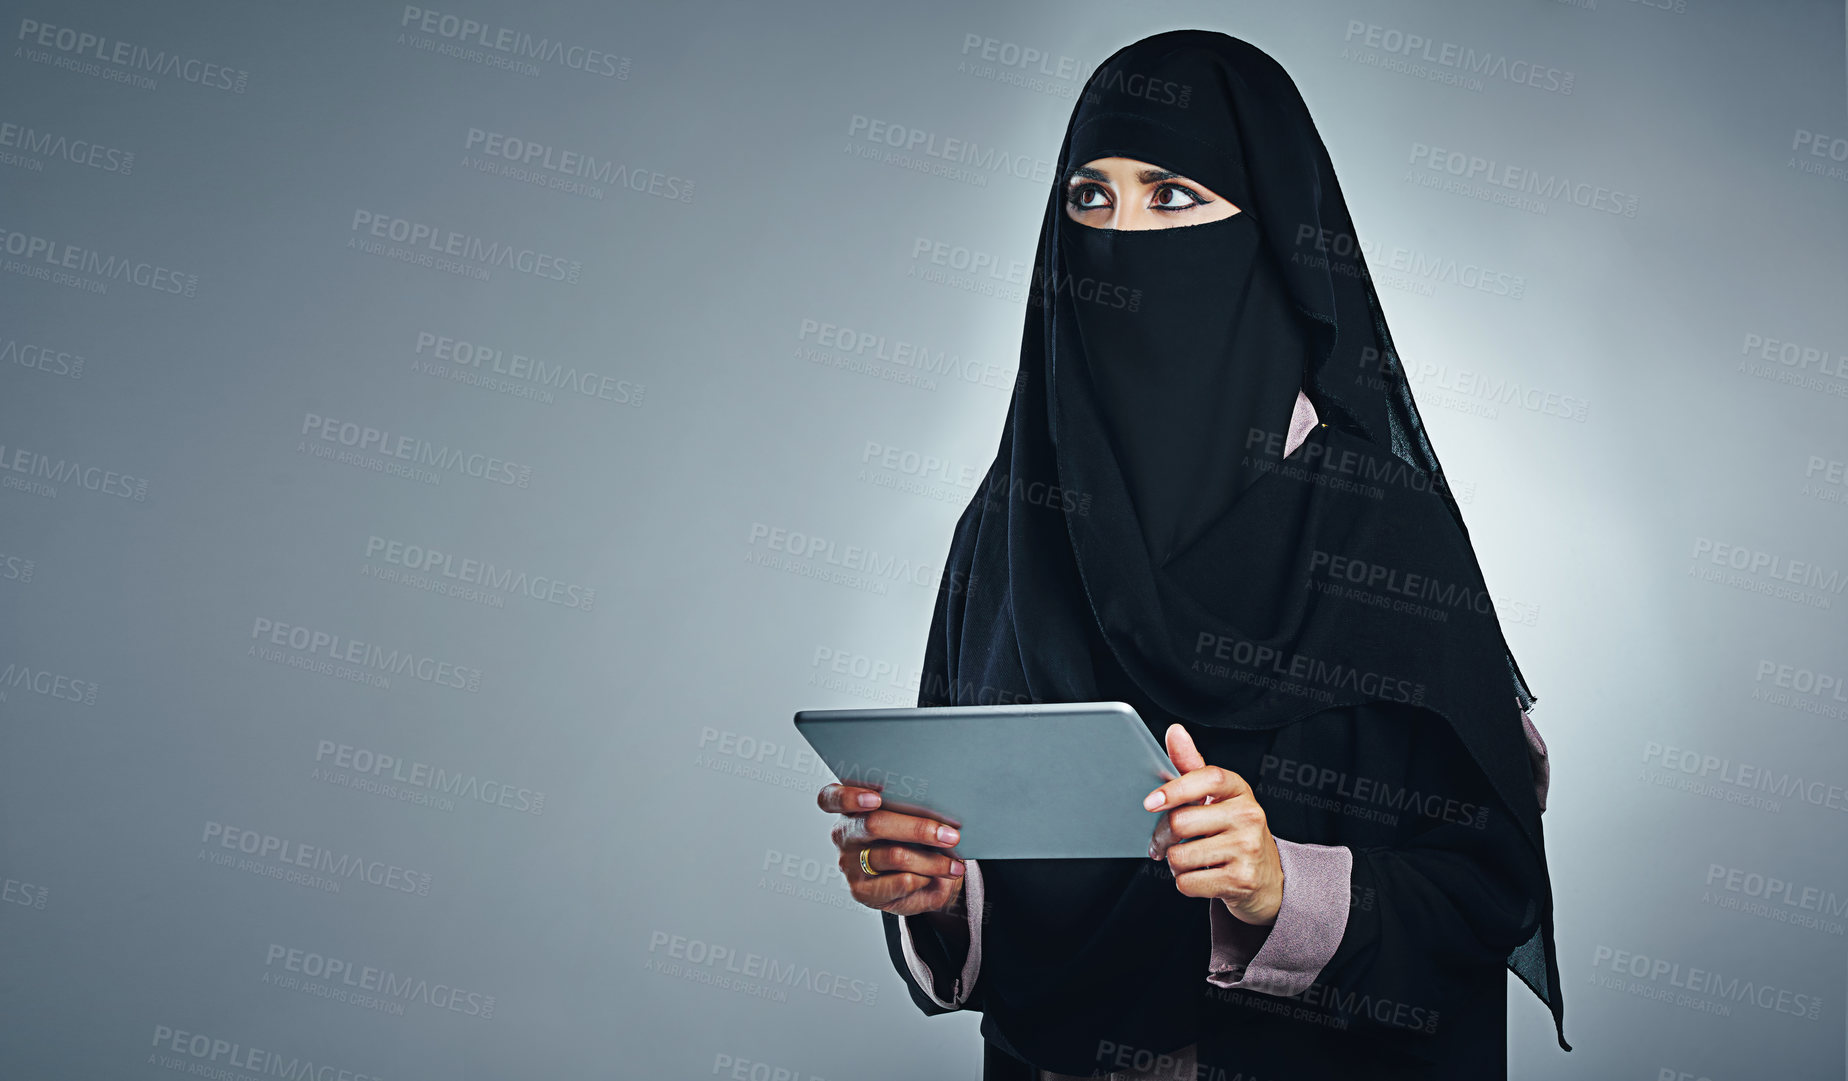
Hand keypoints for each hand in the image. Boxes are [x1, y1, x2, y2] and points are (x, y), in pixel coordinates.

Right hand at [817, 782, 966, 917]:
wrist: (924, 876)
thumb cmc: (916, 837)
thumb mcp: (914, 817)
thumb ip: (915, 808)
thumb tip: (940, 805)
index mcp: (849, 807)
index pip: (831, 797)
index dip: (850, 797)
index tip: (876, 798)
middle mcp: (844, 834)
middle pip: (874, 825)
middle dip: (918, 829)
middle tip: (950, 835)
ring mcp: (850, 864)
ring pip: (894, 856)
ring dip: (932, 860)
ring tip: (955, 862)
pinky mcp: (862, 891)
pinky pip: (900, 883)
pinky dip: (925, 878)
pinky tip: (939, 877)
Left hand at [1145, 723, 1282, 925]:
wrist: (1267, 877)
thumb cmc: (1232, 829)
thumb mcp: (1217, 796)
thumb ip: (1191, 766)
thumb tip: (1174, 731)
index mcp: (1239, 789)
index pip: (1207, 778)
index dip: (1175, 788)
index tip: (1149, 802)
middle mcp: (1249, 816)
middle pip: (1181, 822)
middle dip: (1162, 836)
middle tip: (1163, 840)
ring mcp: (1248, 849)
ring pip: (1180, 856)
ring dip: (1174, 862)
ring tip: (1188, 858)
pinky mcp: (1241, 880)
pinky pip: (1188, 883)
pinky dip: (1185, 883)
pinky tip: (1201, 876)